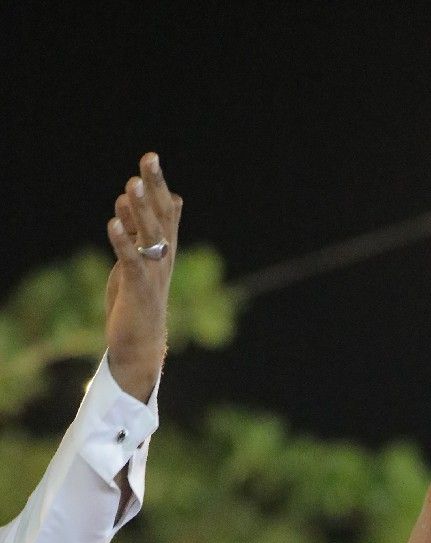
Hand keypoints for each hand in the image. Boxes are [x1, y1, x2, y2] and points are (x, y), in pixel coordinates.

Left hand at [105, 151, 181, 402]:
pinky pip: (131, 261)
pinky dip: (122, 242)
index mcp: (165, 250)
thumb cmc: (138, 298)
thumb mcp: (136, 259)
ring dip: (140, 209)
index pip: (166, 211)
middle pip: (161, 216)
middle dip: (154, 187)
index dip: (159, 186)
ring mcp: (153, 273)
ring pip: (149, 235)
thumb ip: (134, 229)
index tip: (152, 159)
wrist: (141, 342)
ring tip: (130, 185)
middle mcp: (163, 258)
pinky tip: (113, 224)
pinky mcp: (138, 289)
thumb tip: (128, 198)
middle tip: (149, 159)